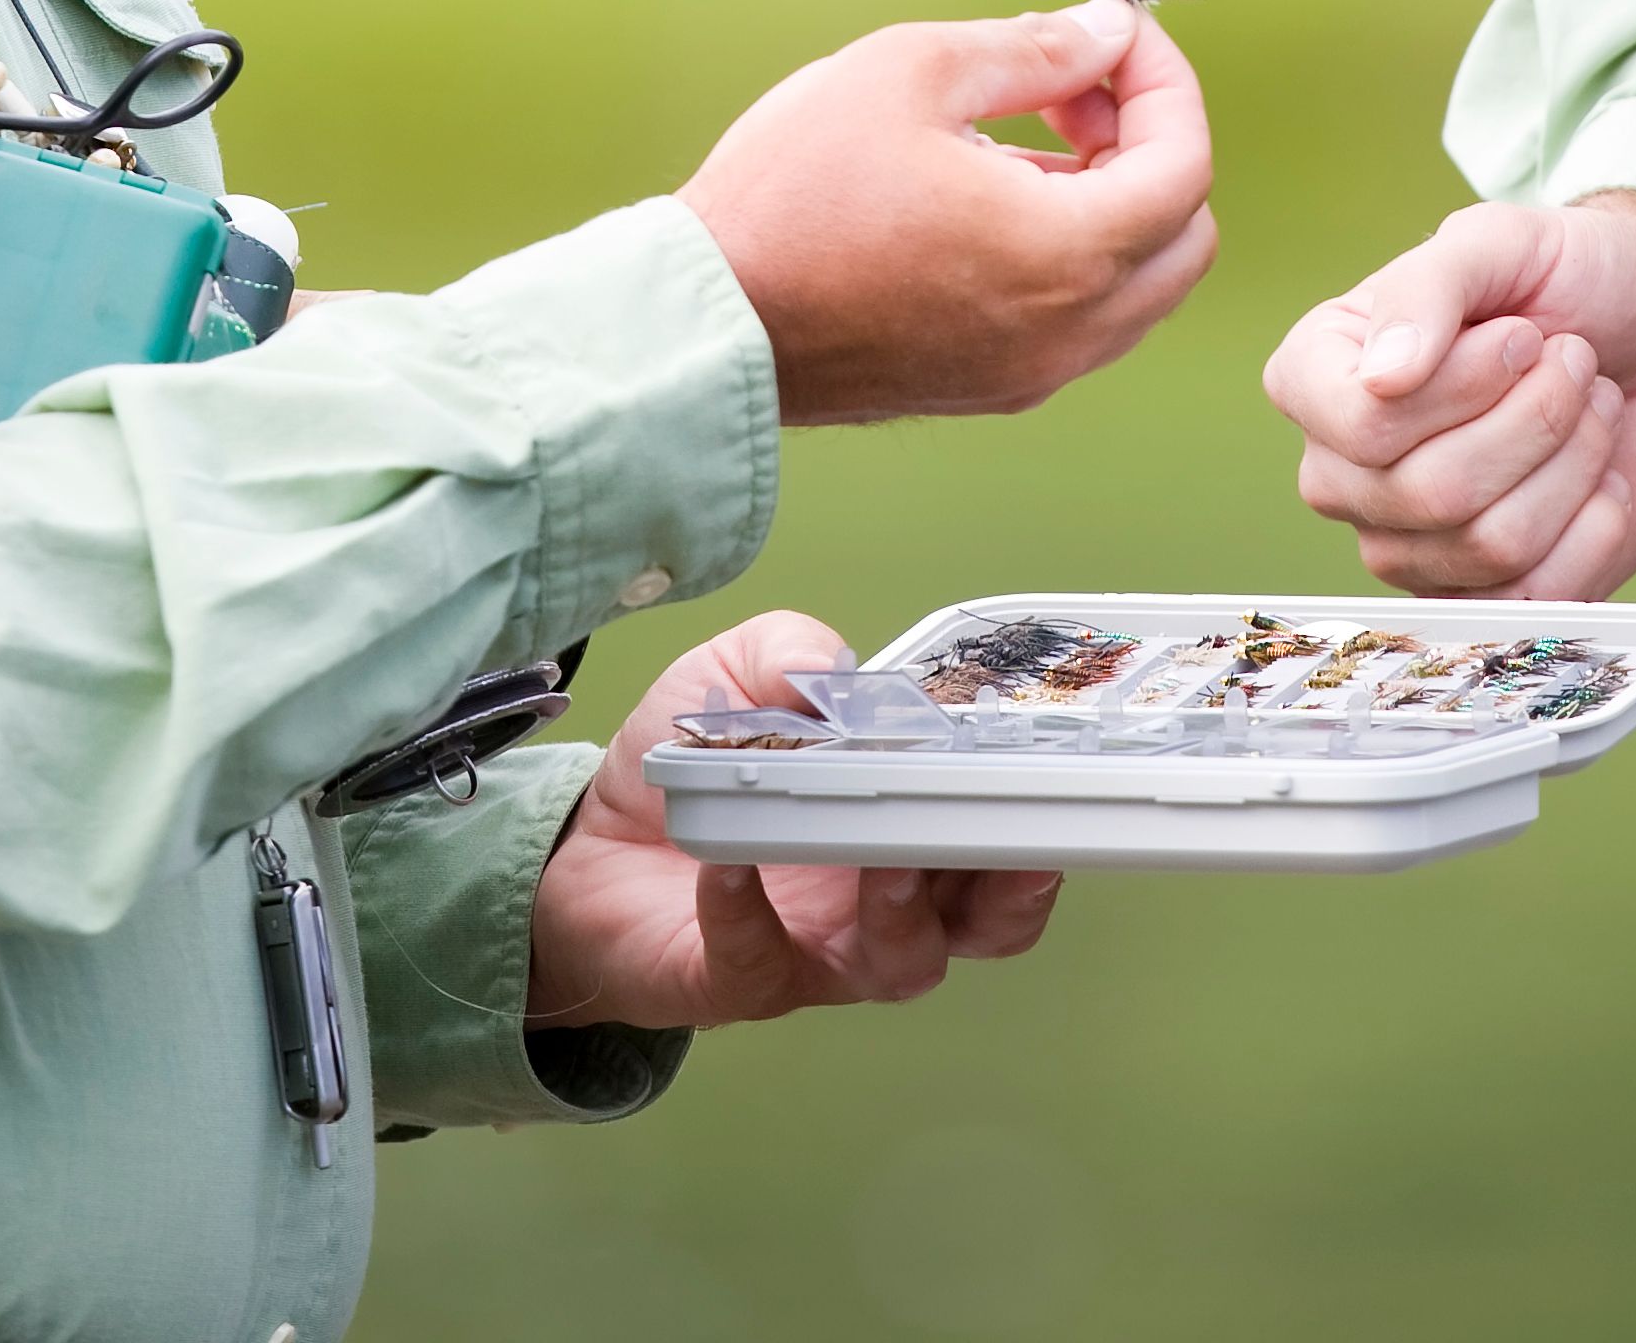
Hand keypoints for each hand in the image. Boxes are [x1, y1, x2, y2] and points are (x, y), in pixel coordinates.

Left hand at [526, 615, 1062, 1029]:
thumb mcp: (734, 677)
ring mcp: (817, 955)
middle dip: (1008, 891)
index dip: (1037, 825)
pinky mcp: (739, 982)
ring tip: (882, 857)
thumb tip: (832, 669)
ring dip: (906, 912)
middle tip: (1000, 842)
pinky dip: (749, 912)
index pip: (1000, 844)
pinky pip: (760, 962)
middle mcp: (882, 906)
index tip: (1050, 784)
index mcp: (904, 830)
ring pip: (901, 964)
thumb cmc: (691, 770)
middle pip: (984, 927)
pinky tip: (726, 865)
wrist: (585, 851)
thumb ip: (788, 651)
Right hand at [680, 5, 1214, 421]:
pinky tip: (984, 199)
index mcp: (1064, 255)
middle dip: (1148, 145)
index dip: (1163, 83)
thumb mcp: (912, 74)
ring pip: (1135, 282)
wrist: (703, 324)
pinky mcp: (989, 390)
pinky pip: (1078, 318)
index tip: (1112, 36)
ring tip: (1016, 140)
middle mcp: (1068, 332)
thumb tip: (1109, 36)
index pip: (1186, 164)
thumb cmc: (794, 193)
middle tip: (1068, 91)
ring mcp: (1032, 373)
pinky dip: (1069, 252)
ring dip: (1109, 201)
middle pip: (1182, 234)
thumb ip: (1033, 49)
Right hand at [1263, 194, 1635, 598]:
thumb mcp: (1500, 242)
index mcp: (1319, 376)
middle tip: (1573, 360)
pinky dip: (1595, 526)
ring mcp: (1410, 544)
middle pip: (1435, 492)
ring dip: (1574, 460)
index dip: (1465, 385)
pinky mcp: (1485, 593)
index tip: (1520, 334)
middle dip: (1539, 417)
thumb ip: (1426, 289)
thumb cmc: (1571, 277)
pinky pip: (1534, 595)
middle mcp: (1346, 471)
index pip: (1366, 424)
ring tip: (1591, 407)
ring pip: (1493, 544)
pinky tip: (1601, 478)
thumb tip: (1382, 378)